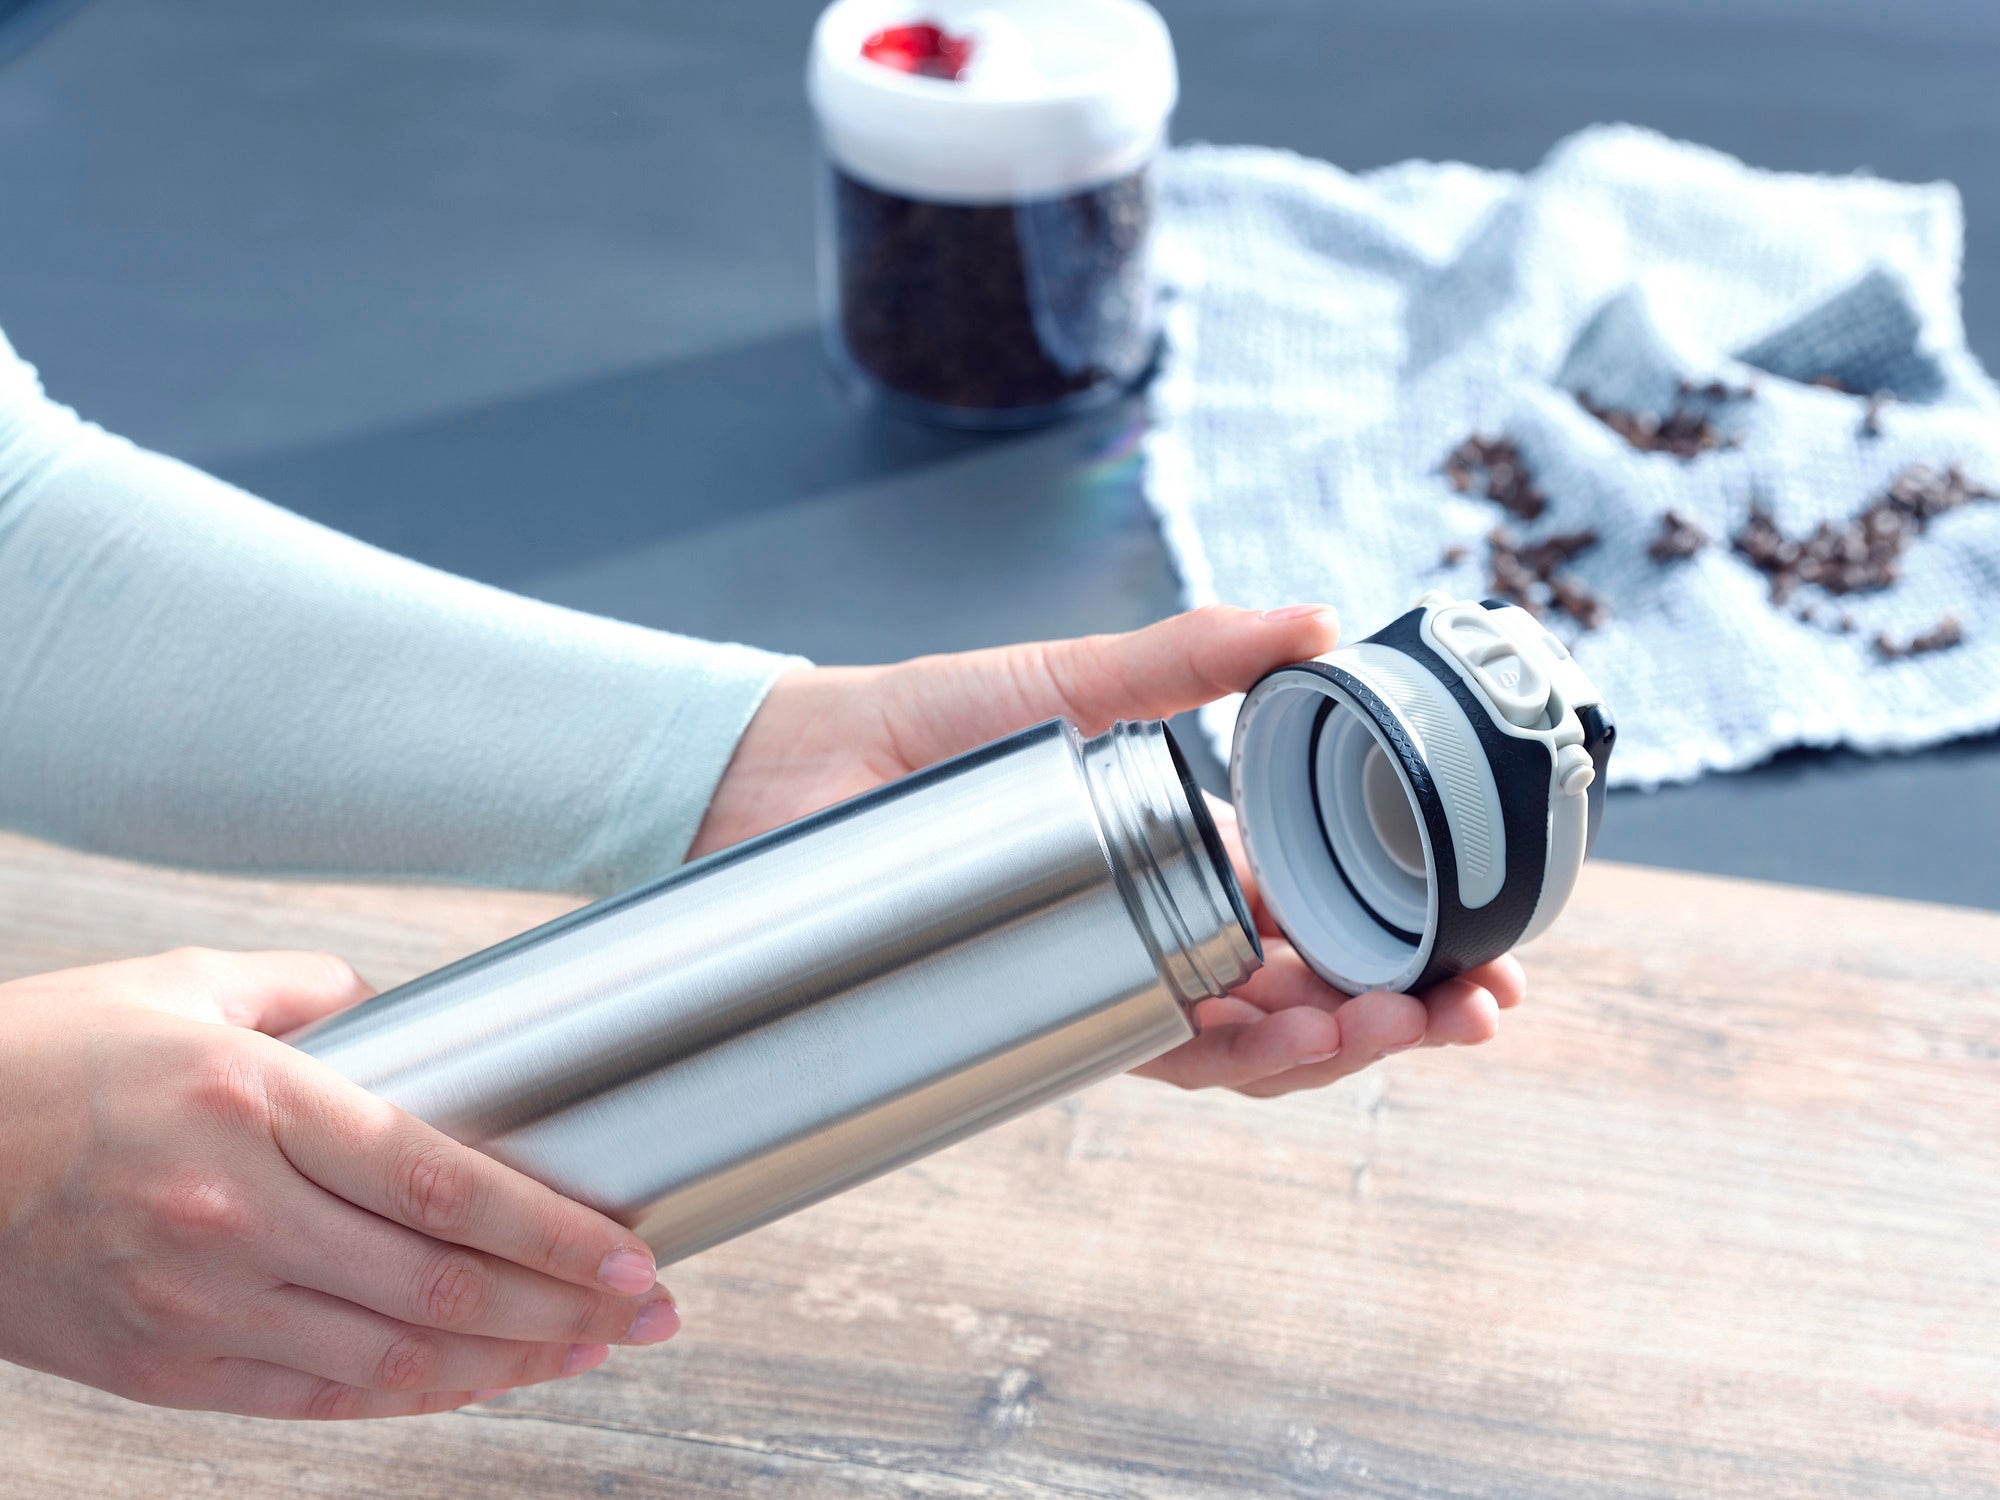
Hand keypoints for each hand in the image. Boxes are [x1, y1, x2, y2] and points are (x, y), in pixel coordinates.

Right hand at [0, 949, 680, 1419]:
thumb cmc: (45, 1060)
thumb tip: (393, 1008)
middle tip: (649, 1314)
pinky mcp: (166, 1366)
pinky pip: (317, 1400)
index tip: (630, 1253)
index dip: (554, 1231)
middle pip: (441, 1285)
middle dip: (566, 1307)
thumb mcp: (183, 984)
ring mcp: (199, 1301)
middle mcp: (235, 1212)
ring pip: (394, 1358)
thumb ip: (308, 992)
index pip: (444, 1185)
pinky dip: (411, 1396)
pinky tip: (475, 1381)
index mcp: (256, 1105)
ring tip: (589, 1354)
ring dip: (509, 1363)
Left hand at [693, 605, 1525, 1096]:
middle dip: (1403, 1014)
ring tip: (1401, 1024)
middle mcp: (1165, 932)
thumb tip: (1317, 619)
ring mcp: (1109, 976)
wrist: (800, 766)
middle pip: (1307, 999)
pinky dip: (1232, 1056)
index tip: (1489, 961)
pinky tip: (1294, 1042)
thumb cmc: (928, 720)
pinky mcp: (1046, 1009)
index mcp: (1194, 861)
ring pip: (1248, 1041)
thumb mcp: (1077, 682)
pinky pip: (1154, 1051)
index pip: (1324, 925)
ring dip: (1337, 1044)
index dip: (1410, 951)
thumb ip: (1191, 658)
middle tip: (1478, 1010)